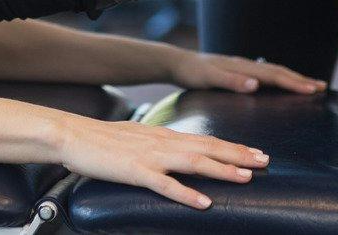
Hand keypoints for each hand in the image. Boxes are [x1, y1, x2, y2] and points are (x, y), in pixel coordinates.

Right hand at [53, 112, 266, 209]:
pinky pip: (165, 185)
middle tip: (265, 161)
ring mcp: (150, 157)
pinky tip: (204, 202)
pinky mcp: (135, 171)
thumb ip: (160, 145)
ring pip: (193, 162)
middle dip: (239, 155)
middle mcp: (162, 143)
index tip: (257, 152)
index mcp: (164, 136)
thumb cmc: (102, 140)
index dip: (234, 146)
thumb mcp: (138, 138)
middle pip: (208, 147)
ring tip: (245, 178)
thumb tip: (178, 152)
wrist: (72, 134)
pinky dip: (186, 194)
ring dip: (222, 170)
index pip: (207, 139)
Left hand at [169, 50, 326, 95]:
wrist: (178, 62)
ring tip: (310, 84)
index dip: (294, 83)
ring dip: (292, 77)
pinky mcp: (238, 70)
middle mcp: (246, 64)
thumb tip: (256, 83)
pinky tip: (281, 82)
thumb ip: (231, 81)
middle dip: (301, 79)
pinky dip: (279, 77)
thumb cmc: (192, 72)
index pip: (274, 76)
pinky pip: (265, 74)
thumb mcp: (208, 78)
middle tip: (322, 87)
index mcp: (242, 67)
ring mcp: (243, 66)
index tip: (313, 89)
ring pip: (273, 71)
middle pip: (278, 71)